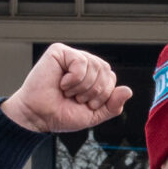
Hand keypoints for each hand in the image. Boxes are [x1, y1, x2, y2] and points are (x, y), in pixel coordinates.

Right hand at [1, 44, 131, 134]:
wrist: (39, 117)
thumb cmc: (62, 114)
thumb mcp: (94, 114)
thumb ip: (113, 105)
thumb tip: (128, 91)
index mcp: (92, 76)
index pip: (111, 77)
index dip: (104, 94)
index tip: (87, 104)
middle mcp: (82, 64)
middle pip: (106, 70)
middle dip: (95, 91)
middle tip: (77, 99)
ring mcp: (71, 56)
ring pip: (95, 66)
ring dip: (83, 87)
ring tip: (68, 92)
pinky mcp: (59, 52)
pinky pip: (80, 62)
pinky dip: (74, 79)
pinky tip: (62, 83)